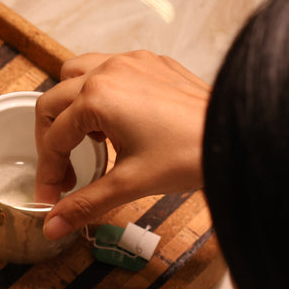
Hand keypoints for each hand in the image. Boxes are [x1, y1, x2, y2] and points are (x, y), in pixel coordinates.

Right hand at [34, 50, 209, 239]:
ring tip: (87, 140)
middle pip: (53, 101)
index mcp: (97, 98)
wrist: (239, 136)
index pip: (55, 138)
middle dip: (51, 139)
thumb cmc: (190, 154)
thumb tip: (52, 227)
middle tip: (64, 172)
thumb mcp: (130, 184)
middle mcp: (108, 71)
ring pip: (76, 74)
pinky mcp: (152, 62)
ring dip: (70, 106)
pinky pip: (109, 68)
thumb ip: (84, 204)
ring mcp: (131, 61)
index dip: (49, 172)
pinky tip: (116, 122)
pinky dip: (99, 92)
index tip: (52, 197)